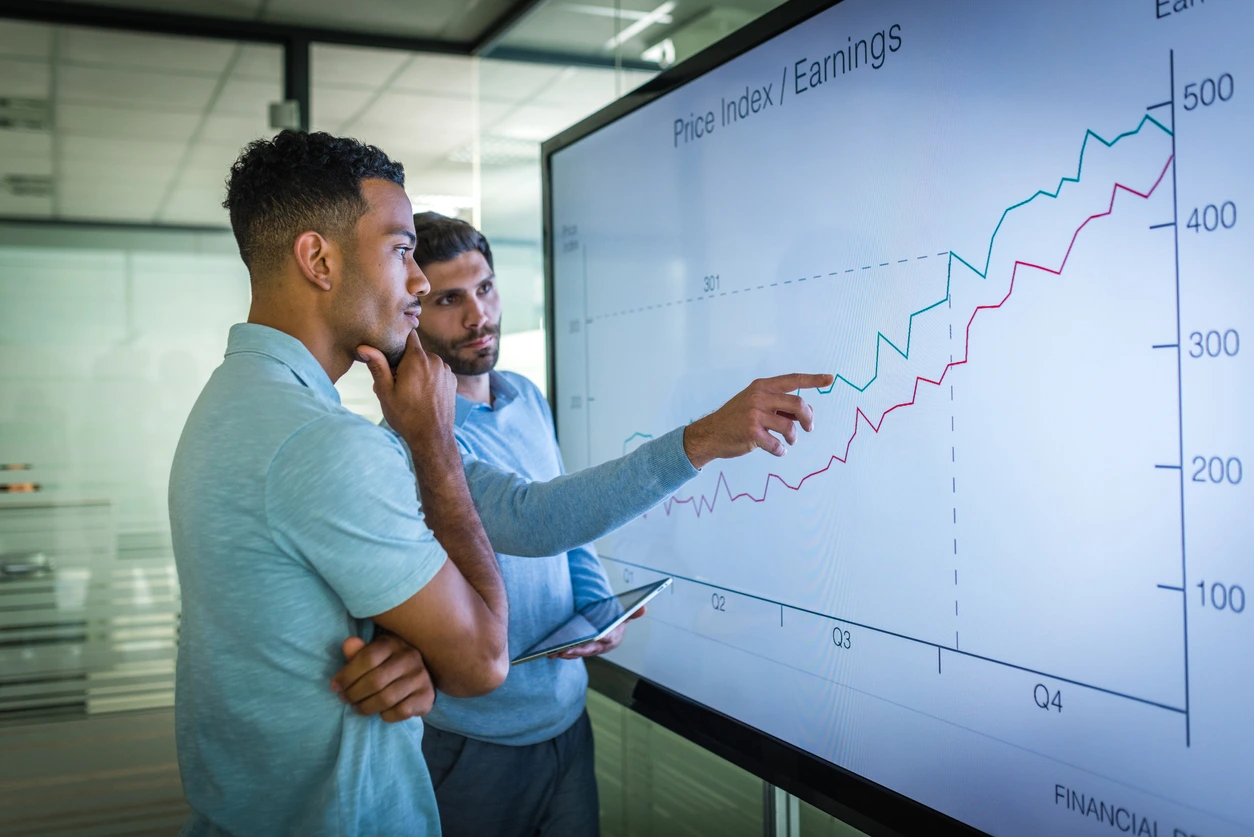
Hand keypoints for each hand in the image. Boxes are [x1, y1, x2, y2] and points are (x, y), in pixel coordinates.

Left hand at [330, 633, 434, 722]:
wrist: (421, 676)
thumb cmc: (389, 664)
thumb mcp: (374, 654)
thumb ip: (359, 652)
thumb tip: (348, 644)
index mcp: (393, 643)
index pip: (367, 658)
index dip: (347, 675)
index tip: (335, 687)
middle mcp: (410, 657)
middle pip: (375, 681)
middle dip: (353, 694)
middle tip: (345, 699)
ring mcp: (421, 677)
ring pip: (386, 698)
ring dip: (366, 707)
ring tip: (357, 708)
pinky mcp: (427, 696)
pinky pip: (400, 711)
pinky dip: (386, 715)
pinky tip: (380, 712)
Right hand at [358, 330, 456, 451]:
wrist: (432, 437)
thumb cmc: (406, 416)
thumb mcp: (385, 391)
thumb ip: (377, 365)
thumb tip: (364, 347)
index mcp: (417, 359)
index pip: (409, 335)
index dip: (398, 342)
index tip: (391, 354)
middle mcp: (435, 360)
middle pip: (416, 351)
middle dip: (404, 362)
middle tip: (394, 383)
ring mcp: (446, 370)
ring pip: (427, 362)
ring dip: (417, 371)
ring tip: (407, 392)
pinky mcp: (452, 381)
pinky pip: (437, 372)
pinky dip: (429, 378)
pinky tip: (422, 396)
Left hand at [549, 607, 644, 659]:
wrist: (611, 625)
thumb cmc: (615, 619)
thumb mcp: (624, 614)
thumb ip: (632, 612)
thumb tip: (644, 607)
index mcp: (613, 638)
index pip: (606, 640)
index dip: (597, 640)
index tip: (590, 639)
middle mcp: (603, 647)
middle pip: (588, 650)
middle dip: (576, 651)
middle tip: (563, 651)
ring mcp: (592, 650)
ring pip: (578, 653)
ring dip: (566, 654)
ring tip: (552, 652)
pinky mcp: (582, 651)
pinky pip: (572, 653)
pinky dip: (563, 653)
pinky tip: (551, 652)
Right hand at [682, 373, 834, 468]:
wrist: (710, 433)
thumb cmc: (736, 419)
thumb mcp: (755, 403)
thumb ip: (779, 405)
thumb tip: (806, 413)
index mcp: (762, 386)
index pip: (793, 380)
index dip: (813, 379)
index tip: (830, 379)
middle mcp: (759, 397)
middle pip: (798, 404)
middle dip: (808, 419)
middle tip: (809, 428)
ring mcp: (754, 414)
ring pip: (790, 427)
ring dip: (793, 437)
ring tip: (788, 441)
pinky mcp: (752, 432)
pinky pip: (777, 444)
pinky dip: (780, 450)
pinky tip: (776, 450)